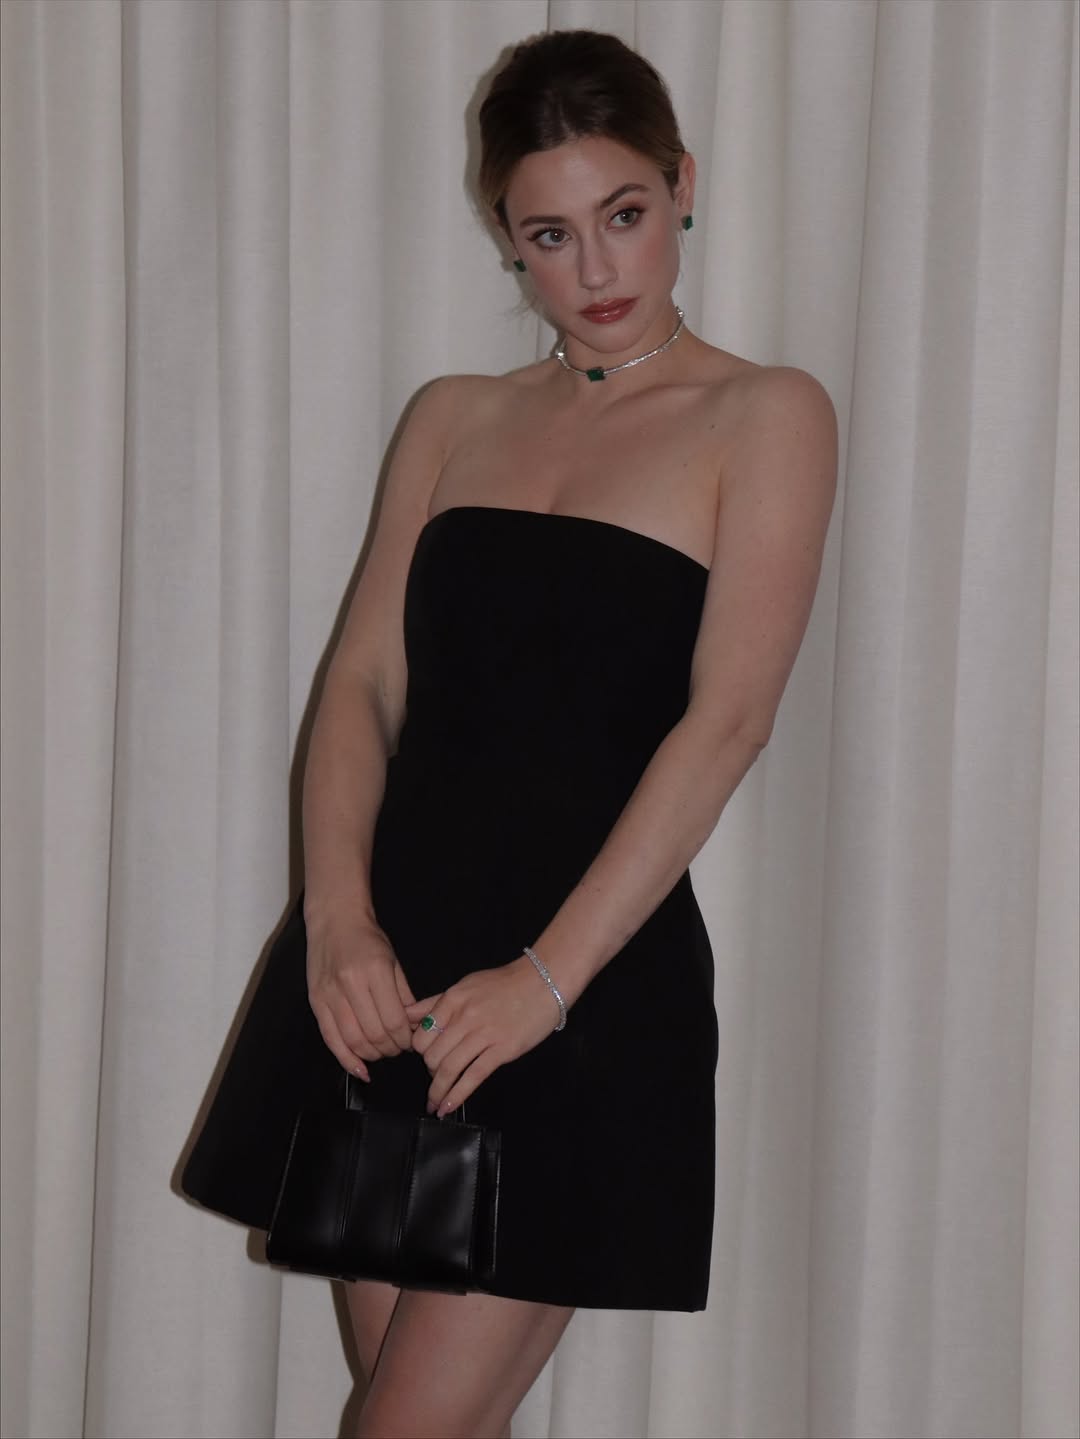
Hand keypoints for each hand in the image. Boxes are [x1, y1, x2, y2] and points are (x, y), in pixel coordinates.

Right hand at [304, 891, 415, 1080]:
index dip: (405, 1038)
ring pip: (354, 1040)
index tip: (411, 1042)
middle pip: (375, 1034)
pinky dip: (346, 1059)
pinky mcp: (315, 1002)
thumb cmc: (368, 938)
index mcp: (375, 971)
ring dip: (372, 1055)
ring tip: (382, 1053)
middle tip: (399, 1049)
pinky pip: (331, 1039)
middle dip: (391, 1049)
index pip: (394, 1020)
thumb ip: (404, 995)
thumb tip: (415, 1027)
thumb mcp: (393, 961)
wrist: (334, 920)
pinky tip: (360, 1069)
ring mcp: (330, 994)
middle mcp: (350, 984)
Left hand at [405, 956, 562, 1116]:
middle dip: (430, 1071)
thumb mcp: (465, 985)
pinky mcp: (502, 1050)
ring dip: (438, 1090)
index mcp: (453, 999)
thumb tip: (406, 1016)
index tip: (426, 1057)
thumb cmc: (504, 984)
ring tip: (435, 1102)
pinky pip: (473, 1076)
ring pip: (449, 1068)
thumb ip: (435, 1002)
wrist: (543, 982)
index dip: (419, 1050)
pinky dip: (457, 1095)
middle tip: (436, 1076)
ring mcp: (484, 1034)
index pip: (421, 1034)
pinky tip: (448, 1106)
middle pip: (432, 1054)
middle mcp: (465, 1017)